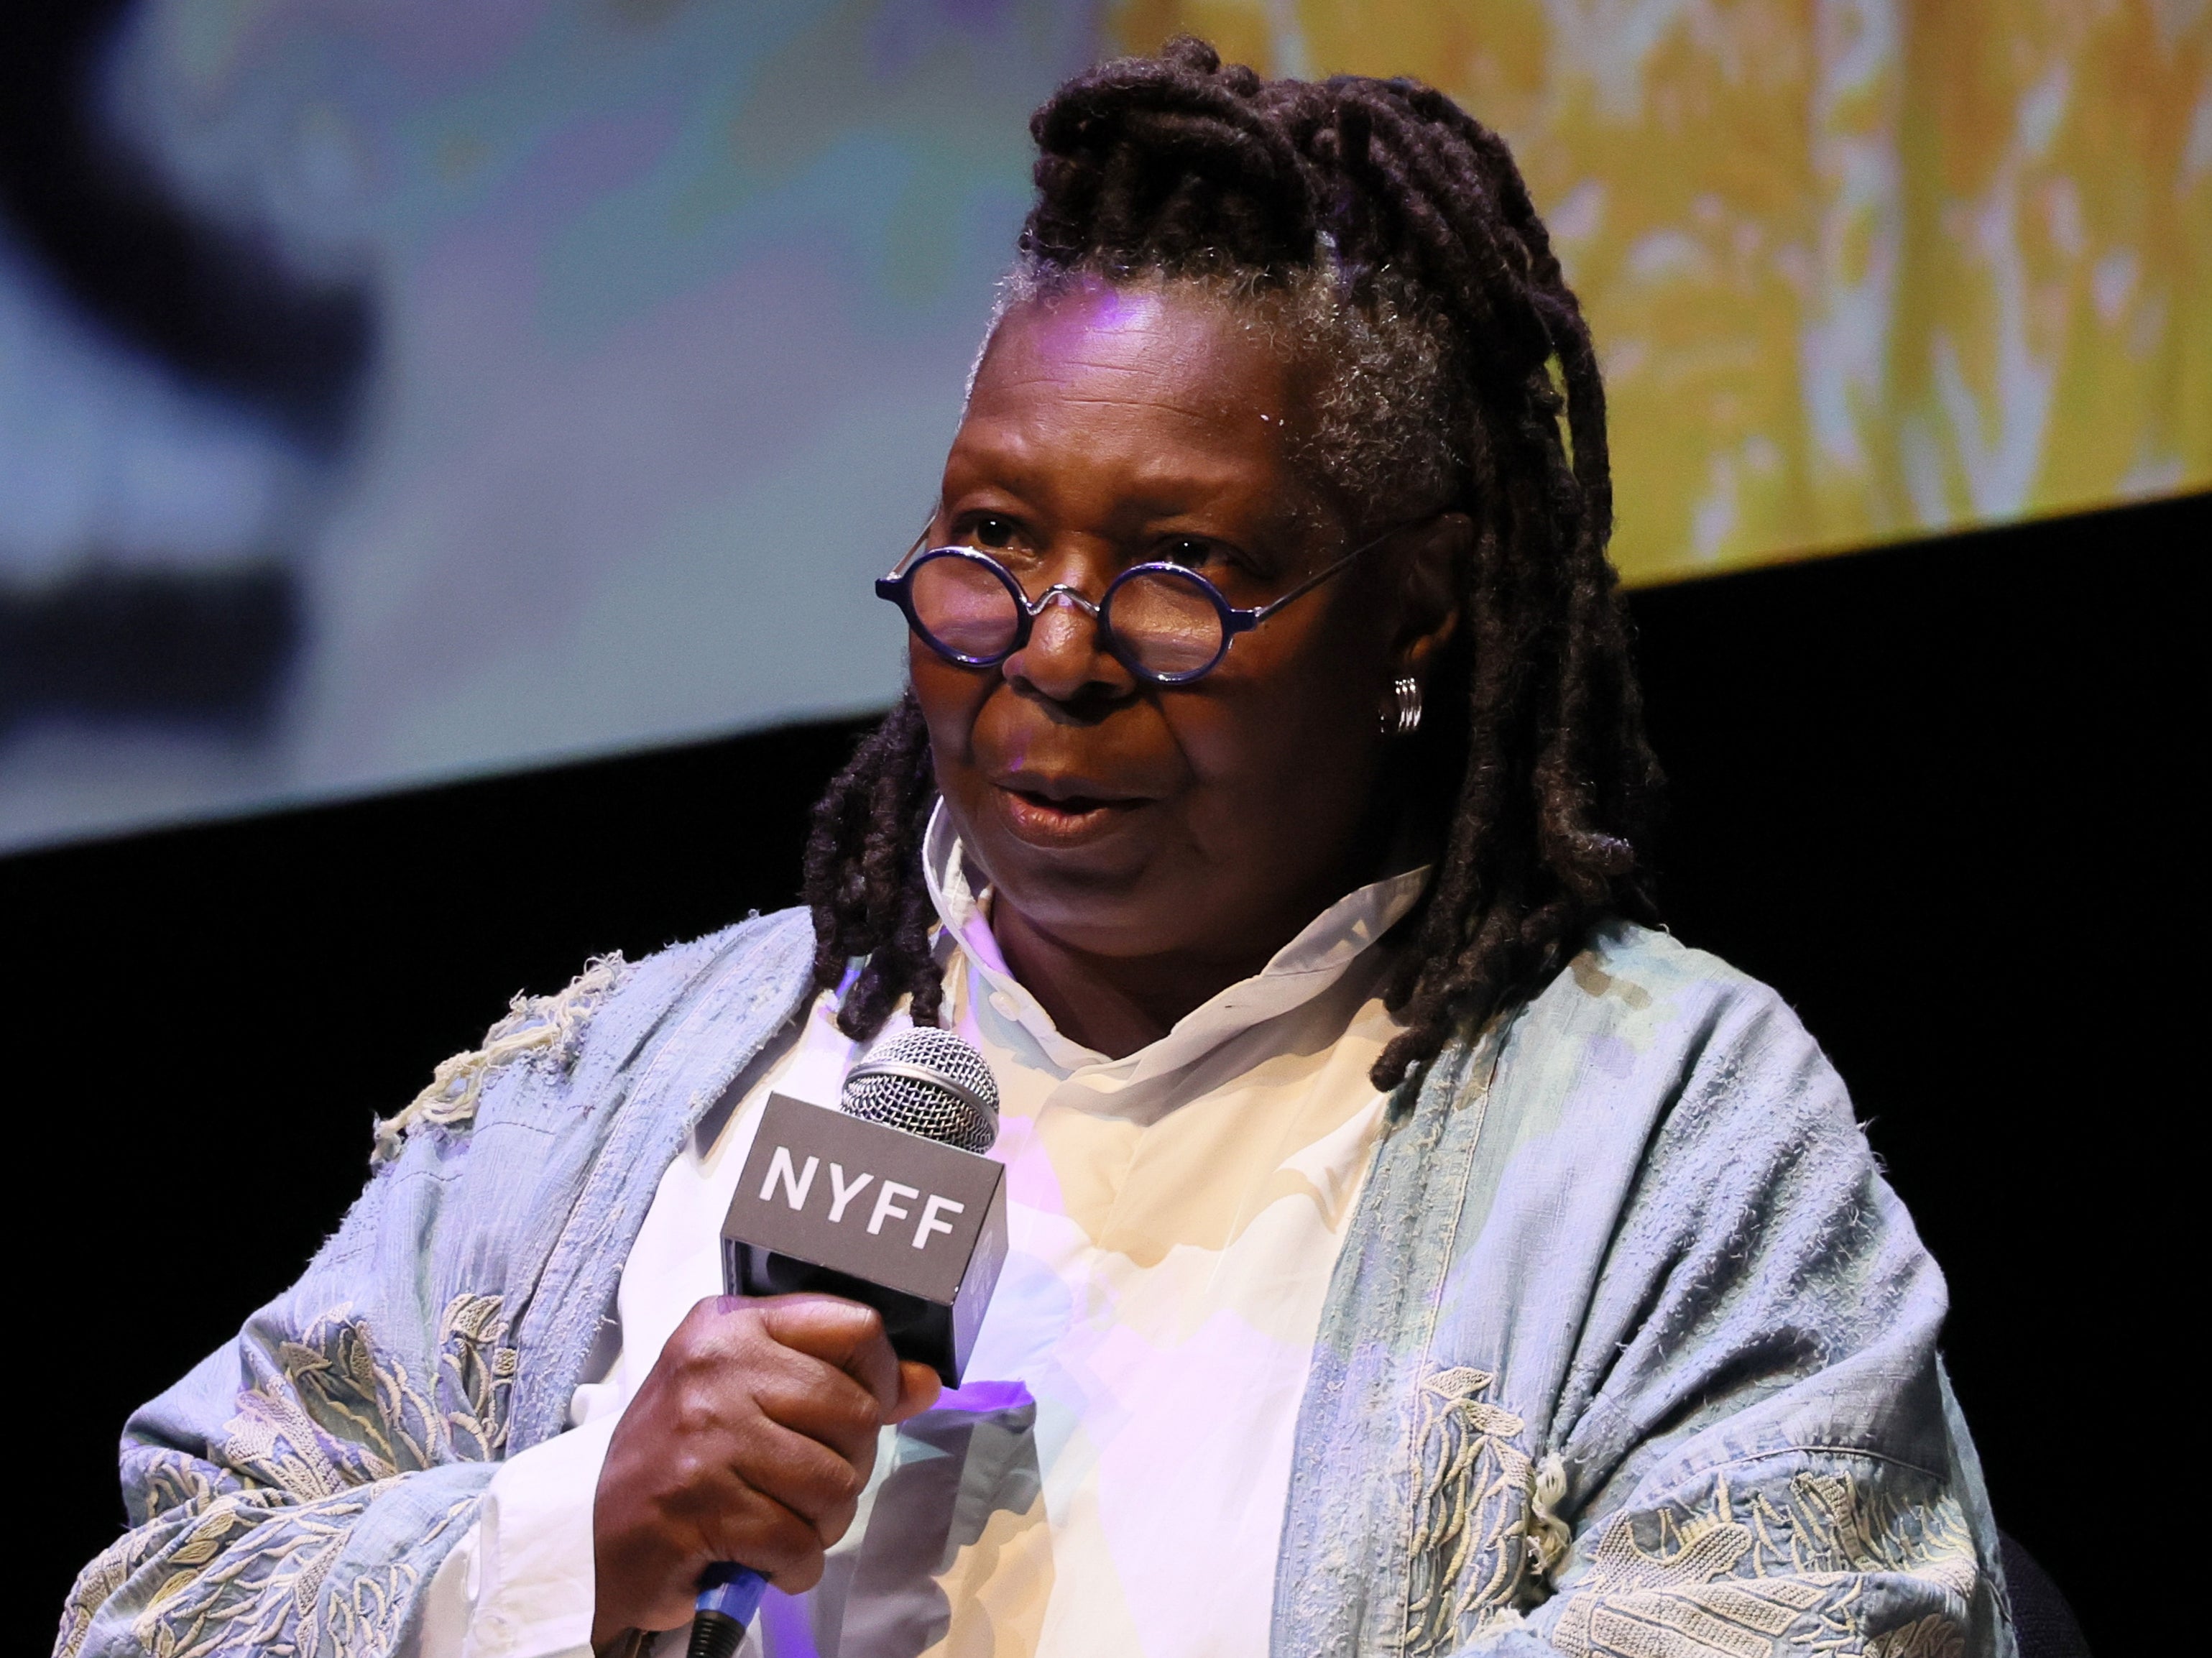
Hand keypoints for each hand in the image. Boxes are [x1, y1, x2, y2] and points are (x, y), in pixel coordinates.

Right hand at [591, 1294, 940, 1642]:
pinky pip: (798, 1543)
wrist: (601, 1544)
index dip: (881, 1377)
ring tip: (780, 1519)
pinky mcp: (699, 1505)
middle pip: (857, 1411)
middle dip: (850, 1465)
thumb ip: (841, 1381)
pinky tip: (762, 1556)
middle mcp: (716, 1367)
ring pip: (836, 1483)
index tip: (865, 1409)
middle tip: (804, 1484)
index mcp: (732, 1325)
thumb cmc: (686, 1461)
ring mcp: (705, 1435)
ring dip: (822, 1523)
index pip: (855, 1326)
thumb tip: (924, 1383)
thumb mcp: (755, 1397)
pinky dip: (794, 1565)